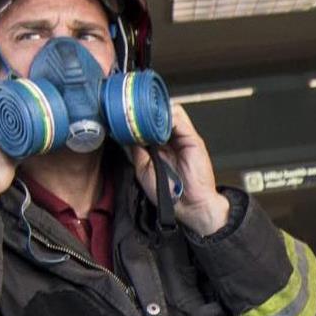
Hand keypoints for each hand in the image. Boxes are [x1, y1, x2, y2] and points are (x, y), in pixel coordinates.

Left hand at [130, 101, 229, 236]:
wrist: (190, 205)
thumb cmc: (169, 192)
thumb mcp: (143, 169)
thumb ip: (134, 151)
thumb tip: (122, 135)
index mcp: (159, 145)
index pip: (149, 122)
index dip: (137, 116)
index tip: (122, 114)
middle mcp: (171, 139)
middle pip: (160, 113)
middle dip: (145, 110)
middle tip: (130, 110)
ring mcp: (183, 137)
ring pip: (170, 111)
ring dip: (156, 111)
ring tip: (142, 115)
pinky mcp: (193, 138)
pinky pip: (179, 119)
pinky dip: (167, 116)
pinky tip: (156, 122)